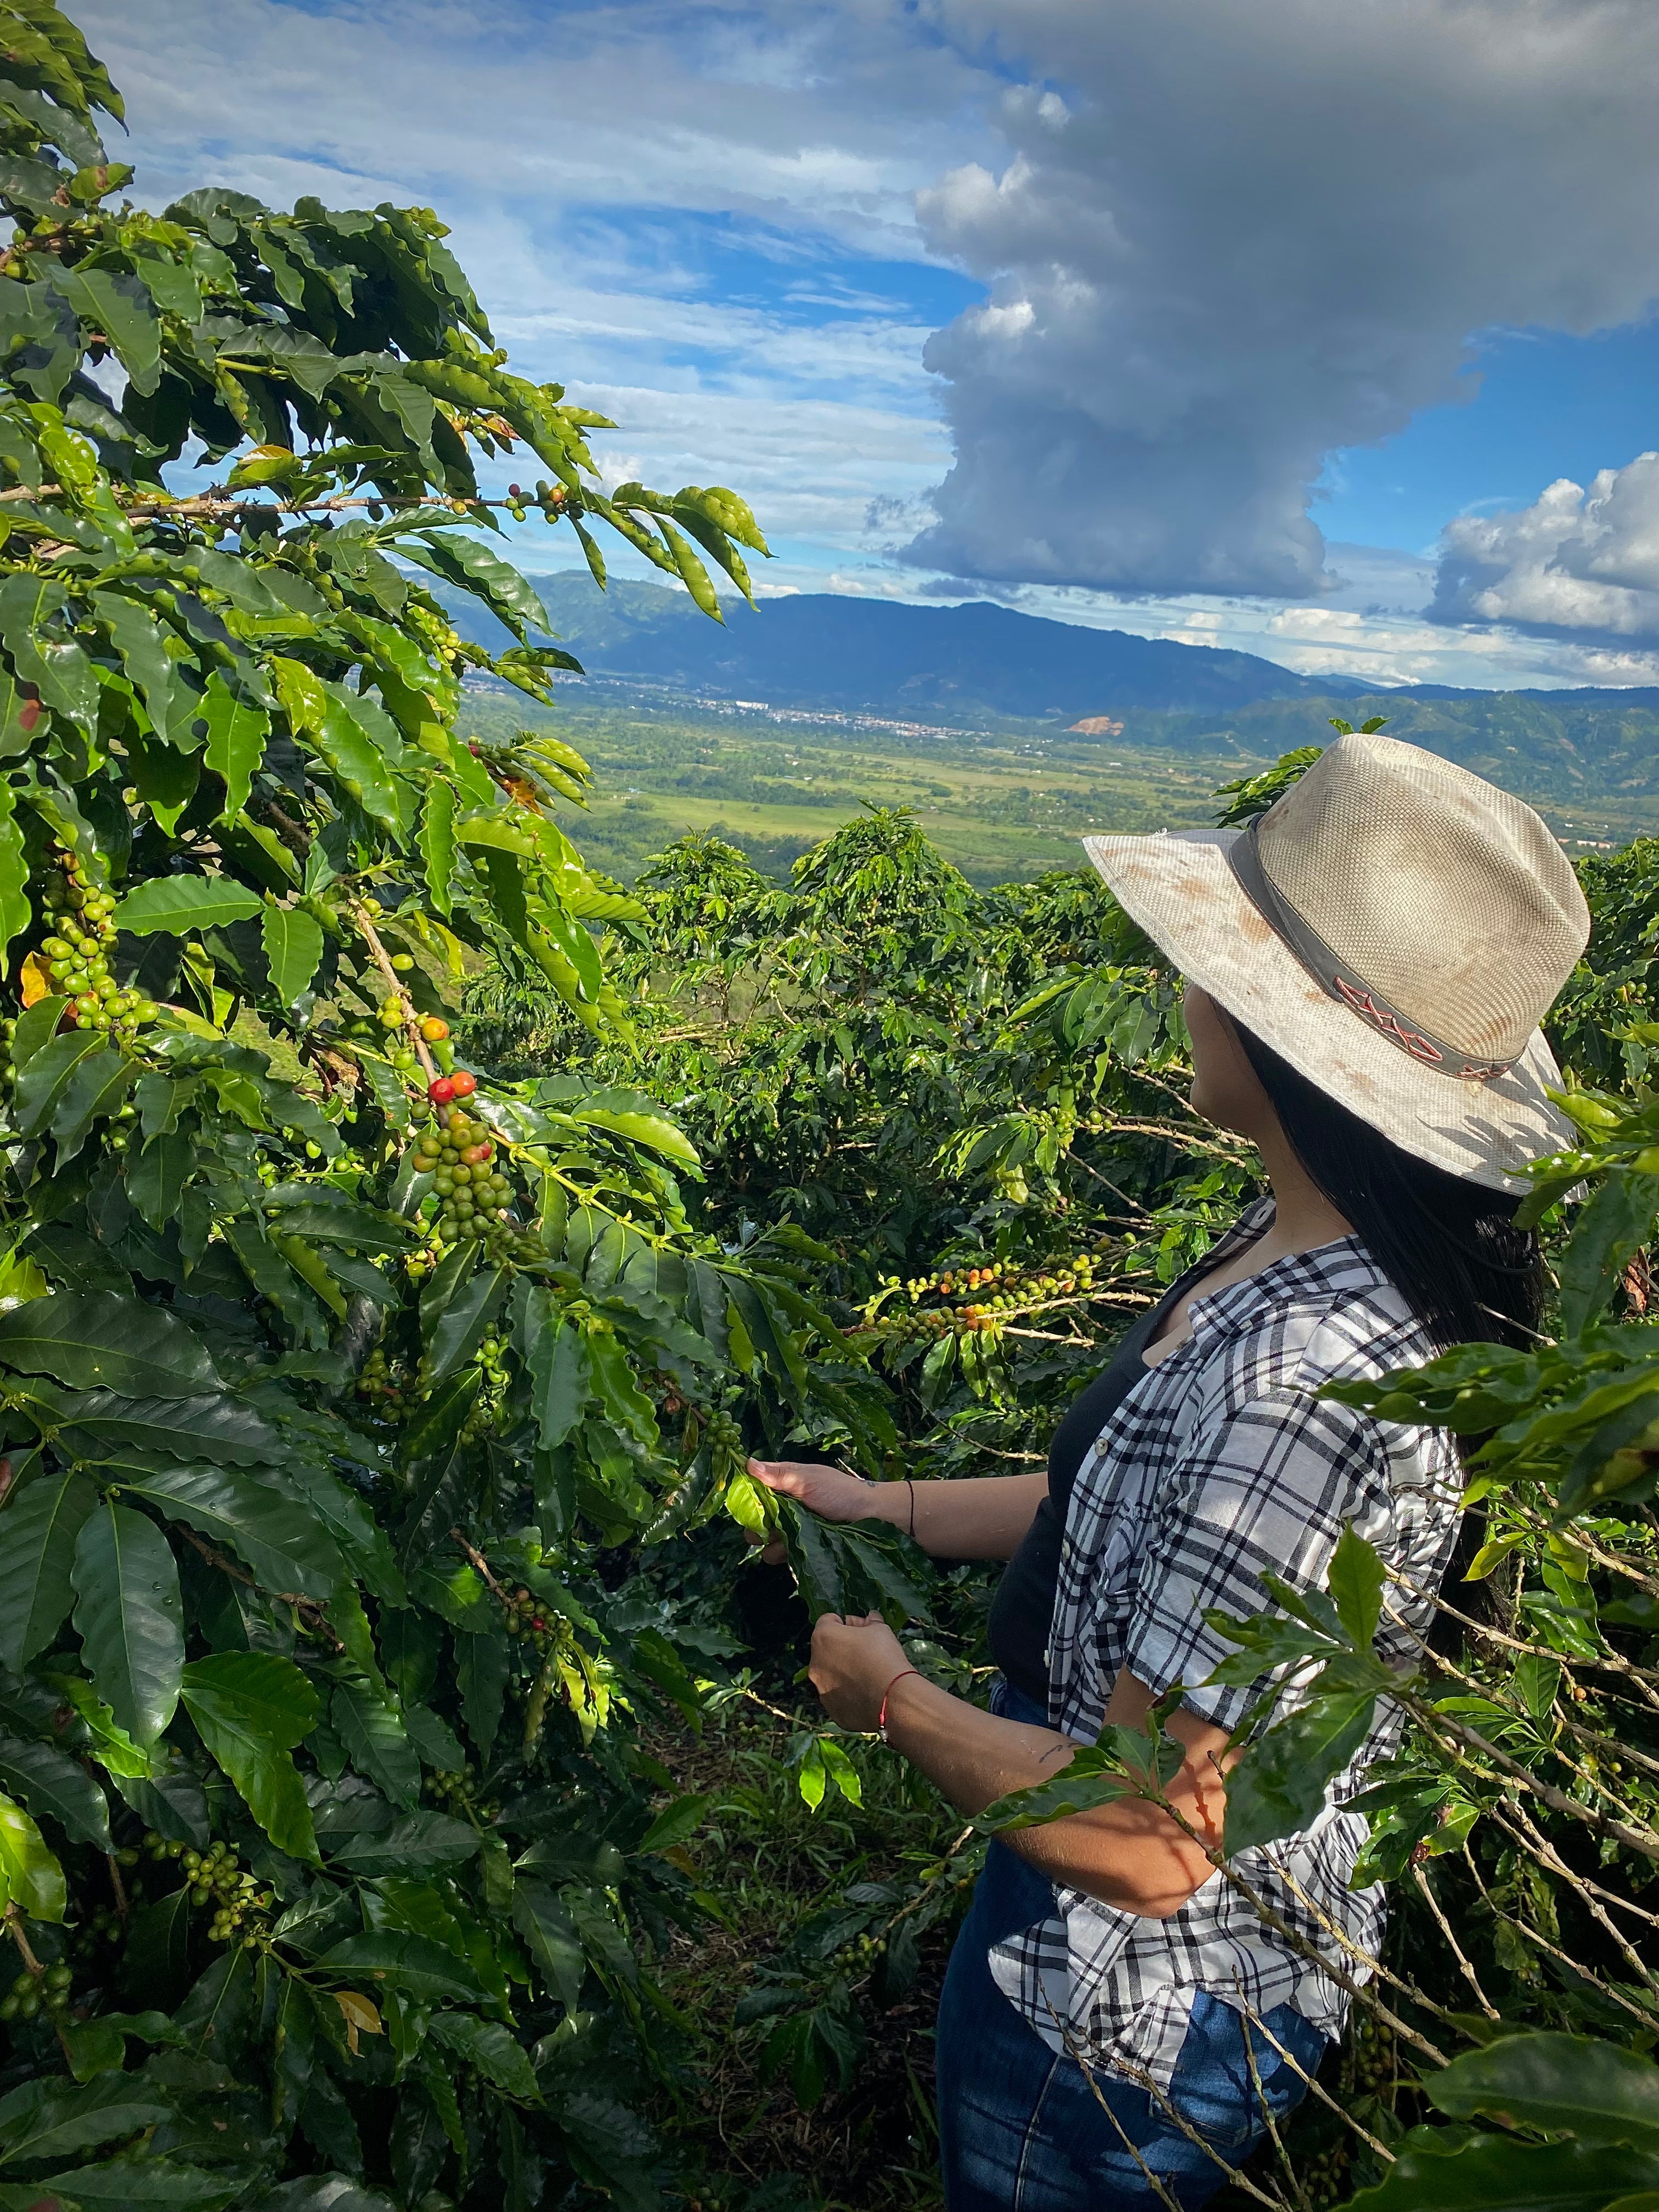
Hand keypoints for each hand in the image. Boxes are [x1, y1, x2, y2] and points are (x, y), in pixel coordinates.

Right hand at [748, 1457, 876, 1564]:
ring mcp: (789, 1527)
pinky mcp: (797, 1546)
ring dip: (768, 1541)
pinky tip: (790, 1550)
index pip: (753, 1488)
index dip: (747, 1496)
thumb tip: (748, 1463)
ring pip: (763, 1538)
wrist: (869, 1517)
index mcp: (783, 1483)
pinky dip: (779, 1553)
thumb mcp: (808, 1480)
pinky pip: (776, 1554)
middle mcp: (782, 1505)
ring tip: (784, 1539)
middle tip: (768, 1525)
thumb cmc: (840, 1492)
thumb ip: (778, 1475)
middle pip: (754, 1517)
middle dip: (756, 1524)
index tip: (748, 1504)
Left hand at [807, 1612, 910, 1731]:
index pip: (828, 1621)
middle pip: (826, 1650)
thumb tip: (870, 1619)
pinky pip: (838, 1696)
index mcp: (823, 1638)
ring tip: (867, 1675)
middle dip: (842, 1648)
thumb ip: (870, 1622)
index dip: (845, 1623)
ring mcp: (821, 1690)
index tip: (861, 1629)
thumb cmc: (884, 1657)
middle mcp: (816, 1664)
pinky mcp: (831, 1710)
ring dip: (843, 1672)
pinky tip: (867, 1693)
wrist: (892, 1698)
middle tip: (865, 1652)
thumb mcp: (880, 1630)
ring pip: (830, 1675)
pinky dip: (848, 1694)